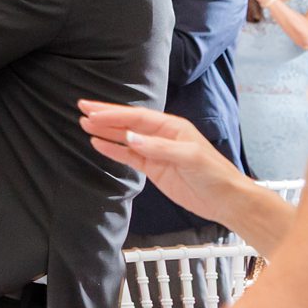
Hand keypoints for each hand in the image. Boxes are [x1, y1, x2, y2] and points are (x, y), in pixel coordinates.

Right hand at [78, 101, 248, 223]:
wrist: (225, 199)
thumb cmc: (214, 174)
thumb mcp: (190, 157)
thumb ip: (159, 148)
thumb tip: (130, 138)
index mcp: (172, 127)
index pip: (137, 117)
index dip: (114, 114)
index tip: (93, 111)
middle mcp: (162, 136)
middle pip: (128, 123)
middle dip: (105, 115)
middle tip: (83, 108)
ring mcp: (156, 153)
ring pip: (125, 138)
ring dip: (106, 131)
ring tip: (84, 124)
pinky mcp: (153, 169)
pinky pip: (129, 157)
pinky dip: (113, 151)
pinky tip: (99, 144)